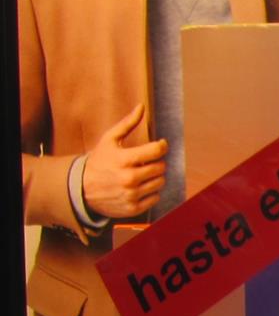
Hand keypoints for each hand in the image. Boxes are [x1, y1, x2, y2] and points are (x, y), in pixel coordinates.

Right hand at [80, 103, 167, 218]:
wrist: (81, 188)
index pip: (157, 151)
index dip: (162, 146)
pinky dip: (151, 192)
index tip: (160, 145)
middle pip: (161, 167)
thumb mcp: (108, 140)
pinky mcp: (133, 208)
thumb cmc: (98, 161)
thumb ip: (127, 124)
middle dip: (156, 162)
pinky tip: (139, 187)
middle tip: (145, 162)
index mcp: (124, 160)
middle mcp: (129, 178)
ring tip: (141, 174)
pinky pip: (156, 197)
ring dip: (154, 177)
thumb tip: (142, 107)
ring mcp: (131, 194)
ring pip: (160, 182)